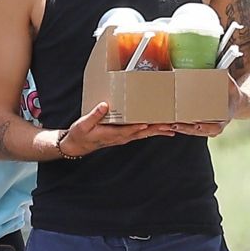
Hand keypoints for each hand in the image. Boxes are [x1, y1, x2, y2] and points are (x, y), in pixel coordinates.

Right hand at [57, 102, 174, 156]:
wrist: (77, 145)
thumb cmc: (80, 134)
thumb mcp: (84, 124)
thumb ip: (95, 115)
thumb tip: (104, 105)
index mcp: (112, 134)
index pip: (129, 130)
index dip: (140, 126)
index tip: (150, 123)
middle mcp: (121, 137)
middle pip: (142, 133)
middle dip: (157, 129)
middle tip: (171, 126)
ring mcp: (123, 137)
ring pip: (144, 134)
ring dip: (157, 131)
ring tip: (171, 128)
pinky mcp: (123, 136)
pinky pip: (140, 134)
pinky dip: (151, 132)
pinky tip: (158, 129)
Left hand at [164, 74, 240, 137]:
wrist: (233, 101)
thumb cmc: (231, 92)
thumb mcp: (231, 85)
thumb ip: (226, 79)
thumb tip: (222, 71)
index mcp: (224, 120)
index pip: (215, 128)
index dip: (206, 128)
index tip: (197, 126)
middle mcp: (214, 127)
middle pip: (198, 131)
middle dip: (186, 129)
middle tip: (175, 125)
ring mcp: (207, 128)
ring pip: (191, 132)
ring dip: (180, 129)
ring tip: (168, 125)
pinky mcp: (199, 126)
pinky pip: (188, 129)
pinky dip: (179, 127)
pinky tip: (169, 124)